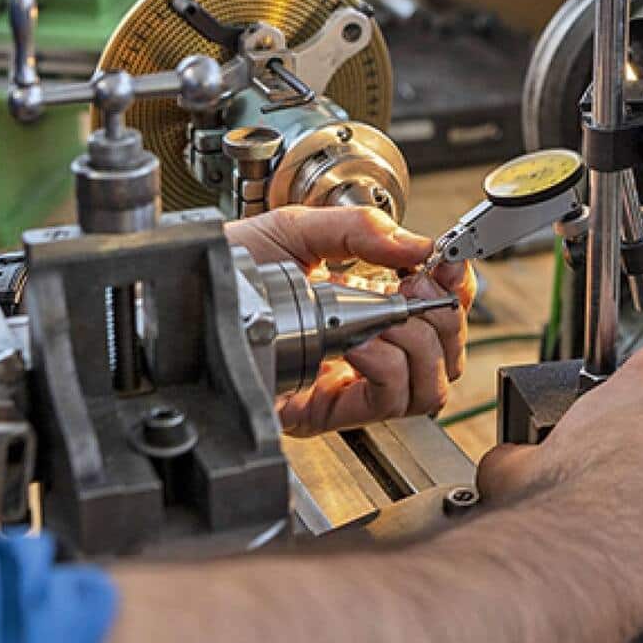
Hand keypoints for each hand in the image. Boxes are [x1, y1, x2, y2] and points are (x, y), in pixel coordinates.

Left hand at [225, 206, 475, 436]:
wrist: (185, 301)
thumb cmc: (232, 272)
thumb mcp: (298, 230)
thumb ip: (360, 229)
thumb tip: (417, 244)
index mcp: (369, 304)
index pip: (441, 310)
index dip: (458, 290)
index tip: (450, 266)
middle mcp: (368, 348)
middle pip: (447, 354)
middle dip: (443, 317)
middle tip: (415, 288)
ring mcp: (350, 383)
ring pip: (429, 387)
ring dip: (417, 344)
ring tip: (382, 317)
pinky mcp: (327, 413)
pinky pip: (388, 401)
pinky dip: (385, 365)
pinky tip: (359, 342)